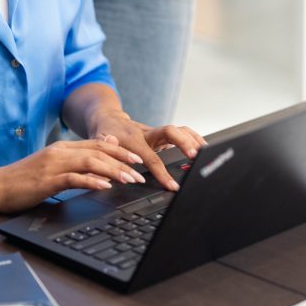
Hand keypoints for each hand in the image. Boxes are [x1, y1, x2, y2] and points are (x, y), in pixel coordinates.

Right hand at [0, 138, 150, 212]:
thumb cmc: (23, 180)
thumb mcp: (52, 166)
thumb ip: (74, 159)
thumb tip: (99, 155)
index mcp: (62, 147)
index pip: (97, 144)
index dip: (120, 151)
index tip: (138, 160)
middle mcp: (60, 151)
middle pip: (99, 151)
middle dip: (123, 162)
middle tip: (141, 173)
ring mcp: (53, 164)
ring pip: (91, 162)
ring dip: (114, 171)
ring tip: (130, 180)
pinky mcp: (47, 180)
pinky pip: (74, 178)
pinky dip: (92, 181)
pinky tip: (105, 186)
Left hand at [87, 109, 205, 191]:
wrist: (107, 119)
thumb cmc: (103, 134)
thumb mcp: (98, 142)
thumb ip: (105, 150)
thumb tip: (112, 159)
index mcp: (133, 138)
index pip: (151, 158)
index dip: (162, 173)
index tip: (173, 186)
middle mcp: (147, 132)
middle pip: (170, 132)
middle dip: (183, 142)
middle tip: (195, 156)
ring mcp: (156, 132)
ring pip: (179, 129)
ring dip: (194, 139)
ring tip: (206, 152)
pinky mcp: (162, 133)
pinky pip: (182, 132)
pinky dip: (194, 138)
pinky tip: (203, 147)